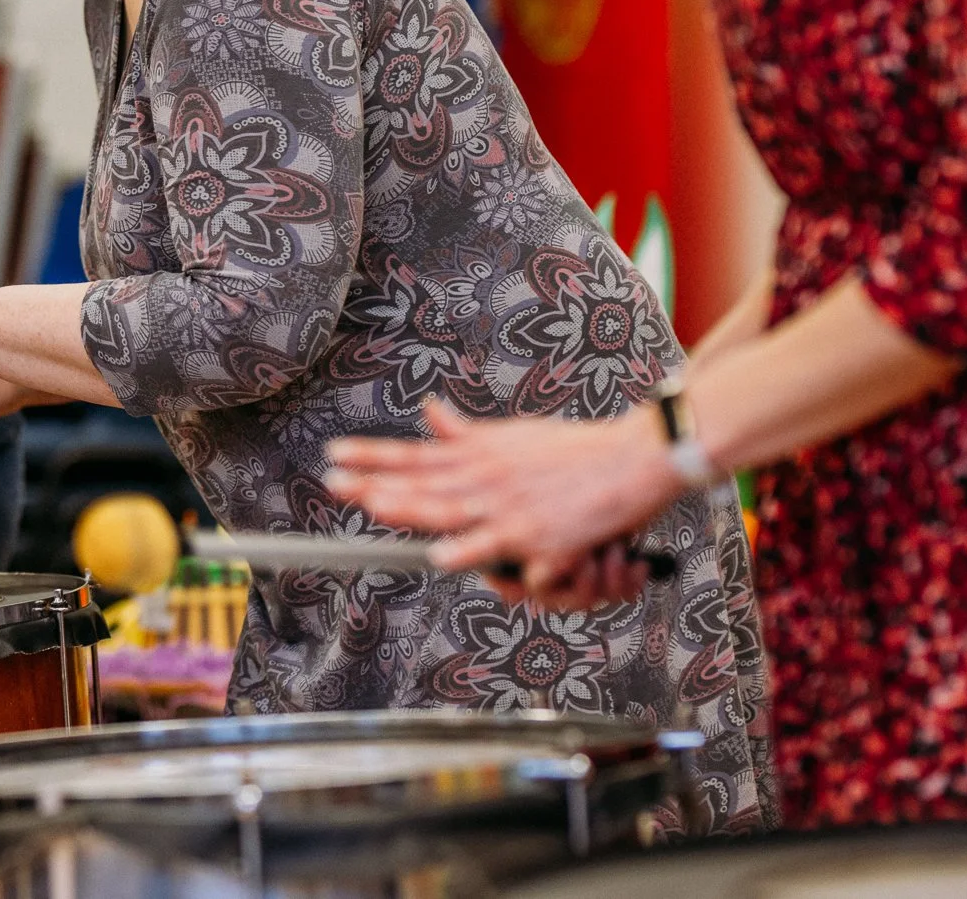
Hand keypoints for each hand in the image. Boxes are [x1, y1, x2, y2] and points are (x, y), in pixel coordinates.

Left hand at [323, 401, 679, 606]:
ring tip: (375, 507)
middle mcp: (490, 479)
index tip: (334, 455)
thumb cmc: (574, 450)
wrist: (635, 459)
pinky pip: (501, 549)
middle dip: (375, 484)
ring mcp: (514, 508)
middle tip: (332, 483)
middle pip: (423, 483)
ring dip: (411, 509)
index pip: (417, 456)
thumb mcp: (513, 435)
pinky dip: (471, 553)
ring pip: (452, 510)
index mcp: (482, 454)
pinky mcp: (542, 537)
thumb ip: (467, 434)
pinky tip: (441, 556)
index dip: (373, 457)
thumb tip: (431, 410)